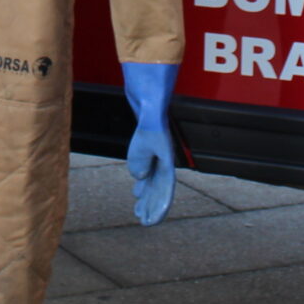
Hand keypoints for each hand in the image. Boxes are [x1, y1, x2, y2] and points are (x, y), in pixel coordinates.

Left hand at [121, 61, 177, 224]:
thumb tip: (138, 176)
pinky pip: (145, 165)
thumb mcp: (147, 128)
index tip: (152, 220)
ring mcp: (155, 147)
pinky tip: (137, 184)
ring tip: (138, 208)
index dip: (159, 204)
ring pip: (152, 177)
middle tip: (144, 221)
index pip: (165, 186)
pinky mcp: (146, 140)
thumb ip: (143, 150)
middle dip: (152, 204)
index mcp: (166, 154)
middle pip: (159, 185)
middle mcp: (162, 153)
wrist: (150, 82)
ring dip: (146, 193)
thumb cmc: (152, 101)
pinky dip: (141, 178)